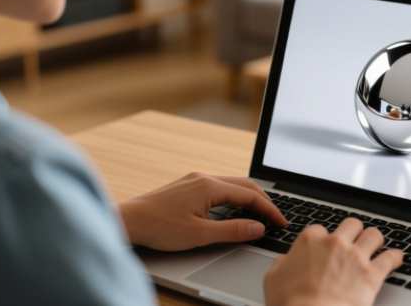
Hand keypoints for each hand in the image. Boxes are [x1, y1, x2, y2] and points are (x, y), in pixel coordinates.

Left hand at [118, 172, 286, 250]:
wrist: (129, 221)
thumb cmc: (159, 227)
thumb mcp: (199, 234)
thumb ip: (232, 230)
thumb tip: (258, 228)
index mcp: (210, 186)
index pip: (250, 195)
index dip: (269, 210)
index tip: (281, 222)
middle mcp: (204, 177)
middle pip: (244, 185)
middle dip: (264, 200)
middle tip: (276, 218)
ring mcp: (195, 179)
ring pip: (232, 184)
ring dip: (249, 197)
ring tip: (261, 214)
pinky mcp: (188, 185)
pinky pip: (220, 187)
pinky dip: (235, 197)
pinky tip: (235, 209)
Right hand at [264, 218, 402, 305]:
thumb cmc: (291, 304)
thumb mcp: (273, 279)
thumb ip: (282, 263)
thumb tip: (285, 261)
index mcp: (310, 240)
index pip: (320, 229)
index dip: (323, 239)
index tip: (324, 247)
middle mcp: (335, 243)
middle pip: (352, 224)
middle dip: (353, 232)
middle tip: (353, 241)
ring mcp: (356, 256)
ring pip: (374, 234)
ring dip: (375, 240)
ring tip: (376, 246)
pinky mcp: (372, 273)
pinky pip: (391, 258)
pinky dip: (395, 257)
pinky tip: (396, 258)